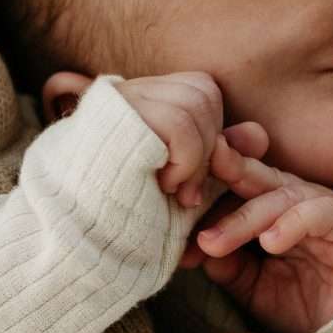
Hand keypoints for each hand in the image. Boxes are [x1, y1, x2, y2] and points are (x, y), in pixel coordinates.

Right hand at [107, 72, 264, 206]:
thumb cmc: (124, 221)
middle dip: (207, 145)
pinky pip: (180, 123)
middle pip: (203, 91)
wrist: (74, 242)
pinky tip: (161, 185)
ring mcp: (119, 99)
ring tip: (168, 189)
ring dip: (194, 157)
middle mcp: (126, 91)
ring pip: (195, 103)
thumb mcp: (182, 187)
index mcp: (139, 104)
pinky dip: (184, 161)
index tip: (191, 182)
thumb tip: (258, 135)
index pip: (200, 90)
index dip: (210, 134)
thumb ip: (216, 161)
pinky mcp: (116, 115)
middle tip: (183, 190)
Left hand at [183, 138, 332, 332]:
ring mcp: (323, 207)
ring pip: (278, 196)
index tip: (169, 203)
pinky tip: (271, 244)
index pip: (233, 185)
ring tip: (213, 244)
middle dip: (219, 176)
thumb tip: (195, 247)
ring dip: (242, 219)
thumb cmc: (305, 304)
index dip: (204, 189)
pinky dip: (292, 225)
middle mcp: (294, 198)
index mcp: (269, 206)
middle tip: (186, 185)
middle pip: (252, 177)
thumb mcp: (253, 287)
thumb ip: (228, 265)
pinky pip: (318, 213)